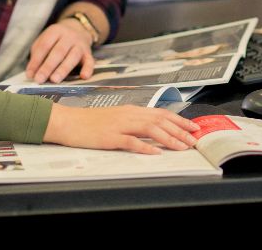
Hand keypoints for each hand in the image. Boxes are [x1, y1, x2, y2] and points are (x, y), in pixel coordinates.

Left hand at [25, 21, 93, 83]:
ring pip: (73, 57)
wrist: (78, 29)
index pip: (44, 46)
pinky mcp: (88, 53)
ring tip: (54, 80)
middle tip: (40, 79)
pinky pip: (90, 61)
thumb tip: (32, 74)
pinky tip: (84, 77)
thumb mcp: (44, 41)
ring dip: (63, 69)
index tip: (30, 74)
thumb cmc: (56, 40)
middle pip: (58, 52)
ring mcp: (80, 44)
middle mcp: (69, 36)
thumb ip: (37, 56)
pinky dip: (88, 69)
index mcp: (55, 31)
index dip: (36, 61)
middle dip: (48, 67)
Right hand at [43, 105, 199, 154]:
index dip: (179, 120)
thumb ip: (133, 122)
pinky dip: (145, 147)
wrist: (67, 121)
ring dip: (169, 138)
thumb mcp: (115, 118)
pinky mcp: (109, 137)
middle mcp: (128, 115)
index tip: (193, 127)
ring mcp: (119, 125)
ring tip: (182, 146)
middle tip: (194, 140)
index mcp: (131, 110)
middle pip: (160, 120)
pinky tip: (156, 152)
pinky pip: (131, 141)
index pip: (161, 113)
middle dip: (180, 130)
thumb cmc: (89, 122)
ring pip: (150, 129)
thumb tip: (152, 130)